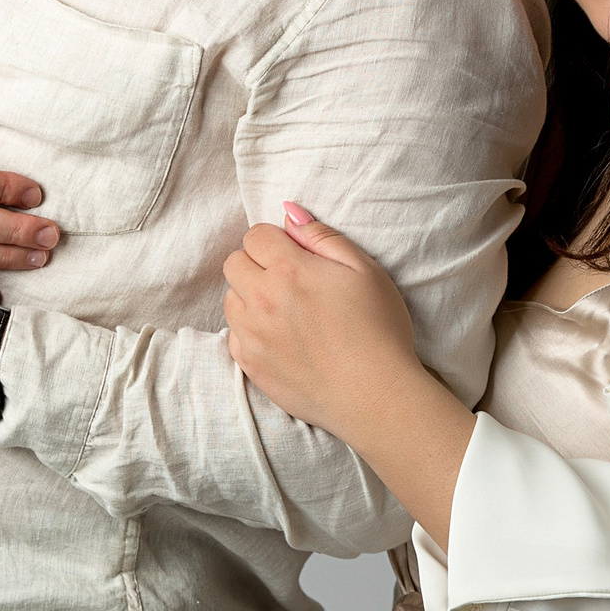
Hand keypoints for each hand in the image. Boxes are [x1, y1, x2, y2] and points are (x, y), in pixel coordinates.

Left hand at [222, 203, 426, 441]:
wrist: (377, 396)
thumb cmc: (379, 330)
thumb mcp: (364, 270)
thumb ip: (322, 237)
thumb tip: (289, 213)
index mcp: (288, 270)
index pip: (255, 235)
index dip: (276, 241)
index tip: (296, 256)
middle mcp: (261, 299)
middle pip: (234, 263)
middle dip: (256, 264)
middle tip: (289, 281)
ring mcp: (251, 335)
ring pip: (230, 299)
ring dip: (249, 297)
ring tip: (286, 312)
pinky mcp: (251, 366)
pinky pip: (234, 336)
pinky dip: (250, 331)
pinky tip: (280, 339)